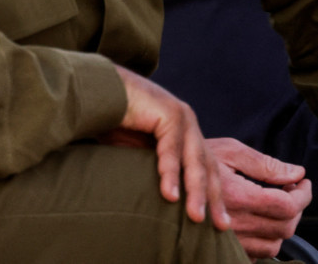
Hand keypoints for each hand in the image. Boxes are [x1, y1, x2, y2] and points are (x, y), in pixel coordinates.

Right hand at [103, 66, 228, 229]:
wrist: (96, 91)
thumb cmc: (113, 124)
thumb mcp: (139, 153)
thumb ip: (156, 171)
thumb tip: (167, 204)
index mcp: (185, 133)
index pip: (205, 168)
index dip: (213, 196)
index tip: (220, 224)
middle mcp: (188, 123)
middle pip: (206, 166)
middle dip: (213, 198)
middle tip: (221, 226)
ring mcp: (181, 116)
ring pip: (193, 160)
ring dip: (195, 191)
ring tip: (196, 217)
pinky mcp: (167, 112)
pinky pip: (171, 148)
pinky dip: (170, 173)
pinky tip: (170, 195)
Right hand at [206, 137, 311, 258]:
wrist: (165, 177)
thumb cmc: (198, 158)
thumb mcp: (231, 152)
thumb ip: (267, 165)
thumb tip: (297, 173)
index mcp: (239, 196)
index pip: (287, 205)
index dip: (303, 194)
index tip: (304, 182)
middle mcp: (234, 223)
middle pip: (285, 227)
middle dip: (297, 208)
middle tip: (292, 190)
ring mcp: (228, 240)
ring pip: (274, 246)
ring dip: (283, 226)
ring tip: (277, 205)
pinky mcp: (222, 249)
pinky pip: (256, 256)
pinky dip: (266, 241)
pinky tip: (260, 220)